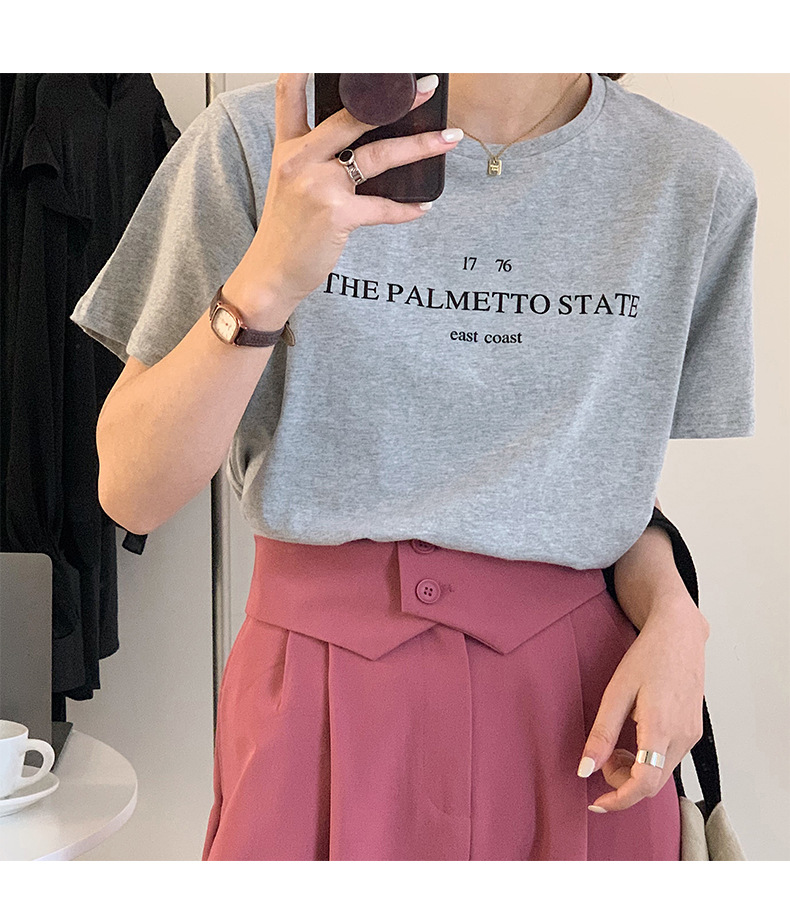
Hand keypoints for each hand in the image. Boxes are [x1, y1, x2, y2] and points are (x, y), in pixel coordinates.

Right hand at [228, 73, 461, 319]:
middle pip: (354, 118)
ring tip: (448, 139)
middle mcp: (301, 160)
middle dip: (396, 102)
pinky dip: (406, 209)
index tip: (338, 53)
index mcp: (288, 148)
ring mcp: (319, 186)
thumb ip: (315, 159)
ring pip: (379, 156)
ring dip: (419, 146)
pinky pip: (382, 207)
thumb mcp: (289, 185)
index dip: (306, 68)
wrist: (272, 273)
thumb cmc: (286, 231)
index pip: (290, 95)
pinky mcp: (337, 215)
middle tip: (426, 88)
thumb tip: (360, 146)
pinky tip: (423, 207)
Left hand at [578, 597, 709, 812]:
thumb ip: (602, 734)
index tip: (597, 802)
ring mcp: (692, 734)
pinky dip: (649, 760)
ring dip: (636, 771)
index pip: (644, 784)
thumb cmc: (648, 656)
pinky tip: (634, 738)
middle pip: (653, 784)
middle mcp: (683, 737)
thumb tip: (585, 769)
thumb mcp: (616, 692)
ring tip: (616, 745)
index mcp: (661, 727)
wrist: (680, 633)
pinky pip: (670, 759)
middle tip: (602, 759)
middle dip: (623, 782)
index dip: (619, 799)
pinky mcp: (694, 730)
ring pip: (662, 773)